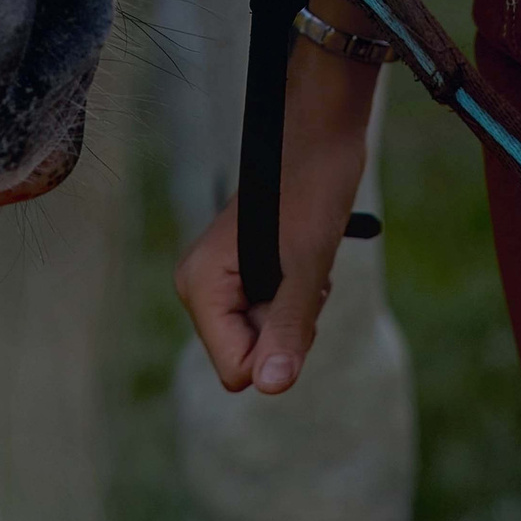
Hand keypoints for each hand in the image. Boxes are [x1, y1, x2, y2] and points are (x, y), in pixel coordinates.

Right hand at [175, 33, 376, 395]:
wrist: (322, 133)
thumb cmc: (311, 189)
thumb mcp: (306, 268)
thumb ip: (286, 329)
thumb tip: (268, 388)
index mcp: (198, 286)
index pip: (236, 370)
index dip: (276, 349)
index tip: (296, 300)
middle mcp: (199, 285)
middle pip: (249, 356)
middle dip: (286, 330)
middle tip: (305, 278)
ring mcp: (219, 278)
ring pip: (263, 337)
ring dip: (295, 311)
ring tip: (304, 263)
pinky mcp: (242, 270)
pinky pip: (269, 313)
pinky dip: (295, 296)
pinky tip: (303, 260)